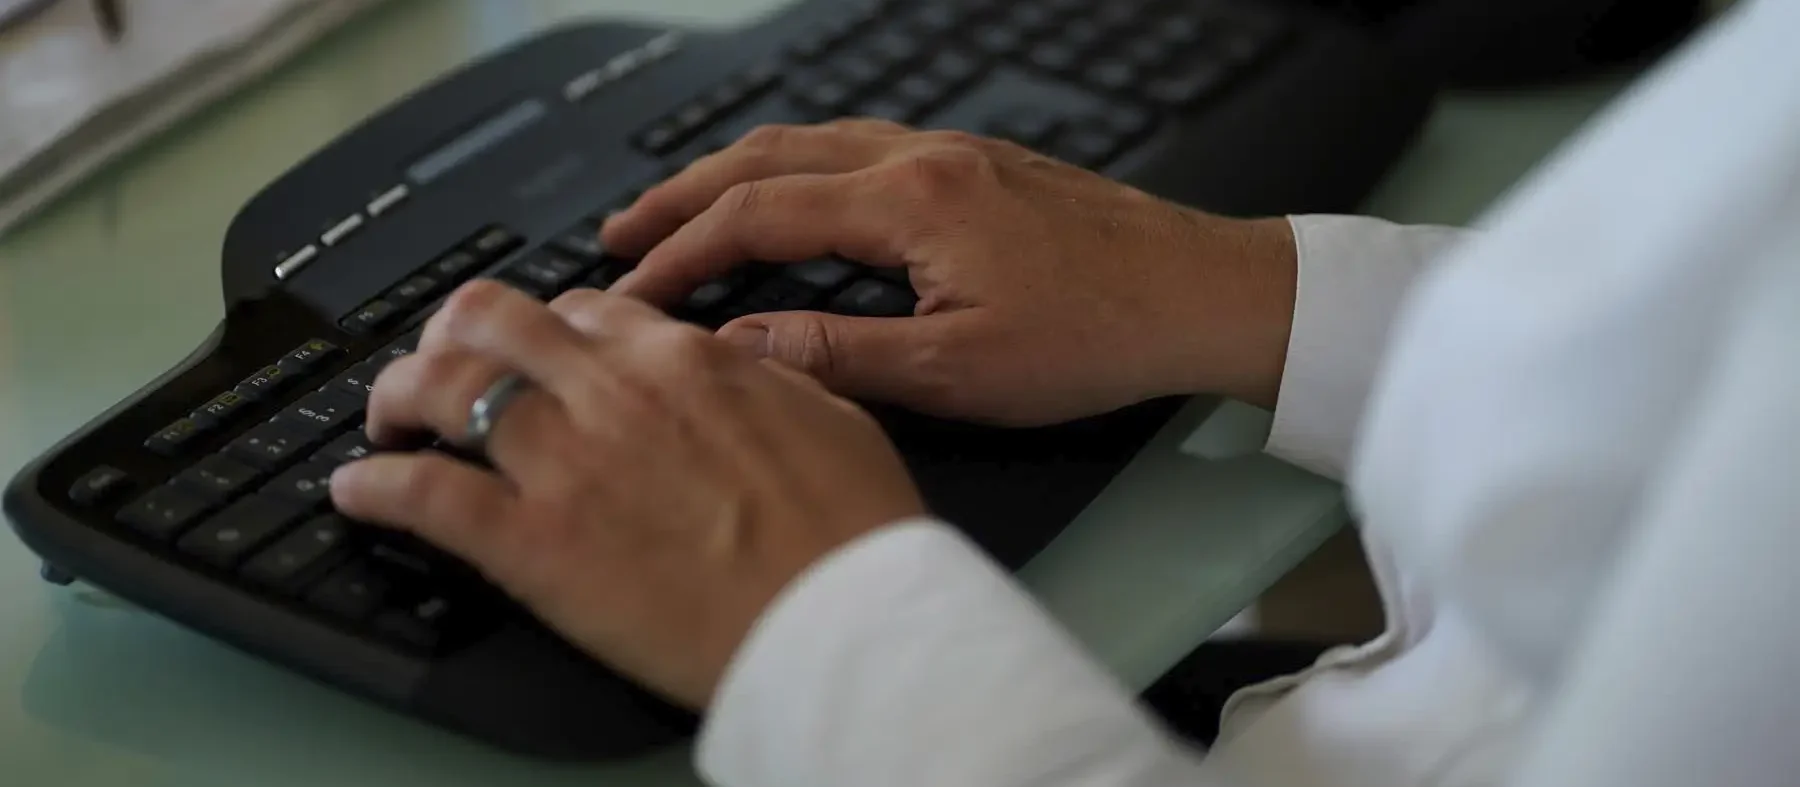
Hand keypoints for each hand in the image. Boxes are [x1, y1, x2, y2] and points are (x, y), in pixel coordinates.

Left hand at [329, 281, 925, 707]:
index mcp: (686, 360)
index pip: (586, 307)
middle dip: (453, 334)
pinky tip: (358, 492)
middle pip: (493, 321)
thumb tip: (739, 363)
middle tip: (440, 364)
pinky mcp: (532, 544)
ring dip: (399, 396)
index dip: (548, 325)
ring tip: (388, 421)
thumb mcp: (831, 416)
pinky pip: (423, 495)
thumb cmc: (852, 536)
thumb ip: (766, 378)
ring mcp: (566, 463)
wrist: (843, 622)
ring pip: (441, 387)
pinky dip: (376, 487)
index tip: (538, 349)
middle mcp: (614, 392)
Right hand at [603, 119, 1298, 424]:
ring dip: (738, 175)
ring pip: (813, 143)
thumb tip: (743, 350)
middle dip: (685, 196)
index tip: (629, 291)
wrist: (1207, 294)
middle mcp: (924, 157)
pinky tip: (794, 199)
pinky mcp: (979, 166)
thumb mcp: (961, 372)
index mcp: (912, 201)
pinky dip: (798, 170)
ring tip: (684, 212)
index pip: (758, 217)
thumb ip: (842, 356)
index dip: (681, 256)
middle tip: (622, 233)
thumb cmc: (1101, 336)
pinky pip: (858, 148)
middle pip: (770, 158)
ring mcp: (953, 153)